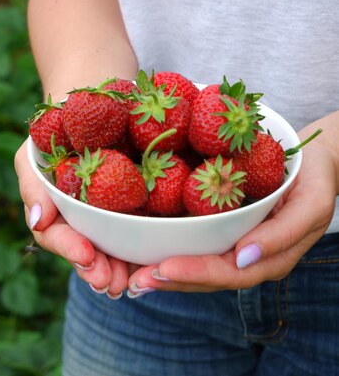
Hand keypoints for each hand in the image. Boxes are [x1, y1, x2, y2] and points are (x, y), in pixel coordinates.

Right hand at [15, 141, 139, 297]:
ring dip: (120, 270)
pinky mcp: (136, 205)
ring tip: (132, 282)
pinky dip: (144, 248)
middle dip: (96, 270)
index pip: (54, 236)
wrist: (92, 99)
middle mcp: (78, 218)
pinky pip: (140, 229)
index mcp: (52, 210)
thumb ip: (32, 185)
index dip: (69, 248)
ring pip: (111, 248)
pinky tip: (153, 261)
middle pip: (84, 252)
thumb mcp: (33, 152)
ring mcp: (106, 214)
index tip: (86, 255)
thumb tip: (37, 221)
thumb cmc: (54, 127)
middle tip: (111, 284)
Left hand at [127, 139, 336, 293]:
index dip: (195, 273)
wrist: (314, 163)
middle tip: (134, 280)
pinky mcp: (219, 230)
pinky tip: (141, 250)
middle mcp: (245, 259)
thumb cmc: (315, 181)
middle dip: (169, 279)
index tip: (163, 268)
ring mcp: (232, 246)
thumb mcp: (311, 205)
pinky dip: (167, 248)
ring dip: (162, 271)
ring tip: (129, 274)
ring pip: (194, 265)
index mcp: (268, 259)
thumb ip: (281, 234)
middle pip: (204, 277)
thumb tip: (245, 258)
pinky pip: (192, 244)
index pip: (227, 273)